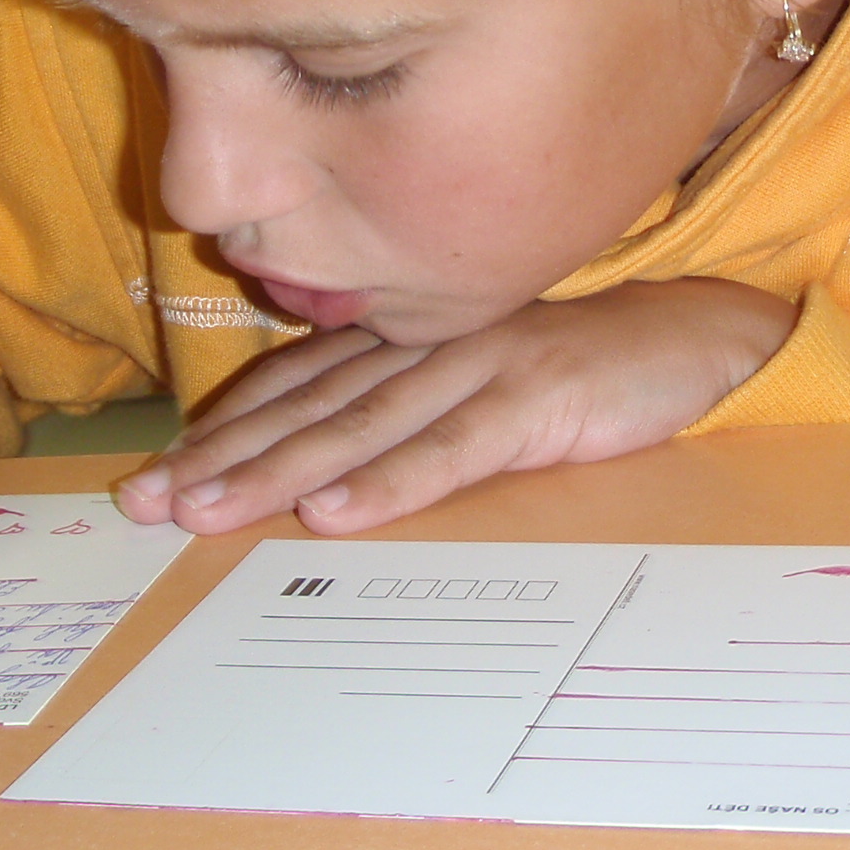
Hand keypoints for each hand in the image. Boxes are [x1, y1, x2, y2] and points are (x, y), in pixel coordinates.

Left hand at [113, 277, 795, 535]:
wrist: (704, 333)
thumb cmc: (594, 367)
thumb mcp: (490, 384)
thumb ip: (418, 409)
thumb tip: (336, 472)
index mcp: (415, 338)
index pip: (299, 384)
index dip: (227, 429)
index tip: (159, 475)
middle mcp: (432, 342)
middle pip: (309, 405)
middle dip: (222, 457)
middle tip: (145, 503)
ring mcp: (483, 364)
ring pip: (361, 425)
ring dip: (279, 472)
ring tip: (207, 513)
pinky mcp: (539, 396)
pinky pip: (454, 446)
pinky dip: (392, 482)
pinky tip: (336, 516)